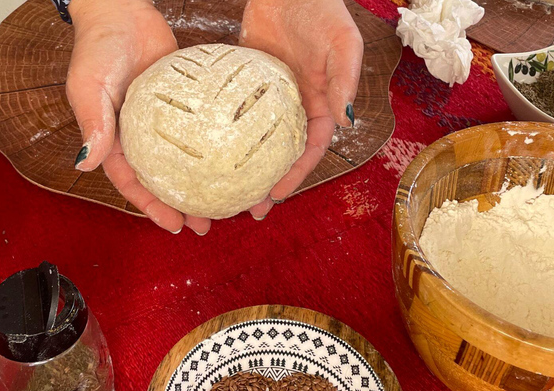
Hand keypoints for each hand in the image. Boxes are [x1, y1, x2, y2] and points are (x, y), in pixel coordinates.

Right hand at [67, 0, 210, 234]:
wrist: (122, 8)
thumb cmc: (98, 46)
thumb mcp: (88, 85)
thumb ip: (93, 123)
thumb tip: (87, 164)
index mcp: (113, 140)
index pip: (133, 184)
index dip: (153, 207)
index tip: (175, 226)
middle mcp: (140, 137)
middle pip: (163, 181)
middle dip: (182, 206)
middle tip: (206, 224)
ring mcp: (165, 122)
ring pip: (185, 162)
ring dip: (202, 184)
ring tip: (225, 202)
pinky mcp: (186, 104)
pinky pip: (201, 132)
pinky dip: (215, 149)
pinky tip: (234, 162)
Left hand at [240, 0, 363, 219]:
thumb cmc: (322, 10)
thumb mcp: (341, 44)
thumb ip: (343, 81)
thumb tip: (346, 121)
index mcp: (322, 106)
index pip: (310, 150)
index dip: (295, 175)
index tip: (276, 195)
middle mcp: (295, 109)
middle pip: (281, 155)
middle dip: (268, 183)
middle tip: (248, 208)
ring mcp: (268, 101)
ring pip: (256, 143)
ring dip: (245, 169)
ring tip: (225, 192)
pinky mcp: (245, 87)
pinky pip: (235, 118)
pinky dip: (225, 139)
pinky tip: (208, 154)